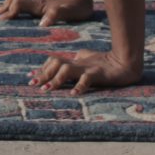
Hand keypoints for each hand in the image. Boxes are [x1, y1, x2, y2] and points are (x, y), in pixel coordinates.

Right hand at [0, 0, 92, 25]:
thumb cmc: (76, 8)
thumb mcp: (68, 13)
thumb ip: (55, 16)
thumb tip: (43, 24)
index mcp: (40, 5)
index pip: (18, 4)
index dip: (9, 12)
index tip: (1, 21)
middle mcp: (36, 0)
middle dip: (4, 5)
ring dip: (7, 3)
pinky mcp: (40, 0)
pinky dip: (13, 3)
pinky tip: (12, 9)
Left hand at [28, 49, 143, 93]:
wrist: (125, 62)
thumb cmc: (104, 62)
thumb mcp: (85, 61)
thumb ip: (73, 63)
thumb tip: (61, 64)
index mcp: (74, 61)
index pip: (53, 62)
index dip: (41, 69)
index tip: (30, 76)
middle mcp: (78, 64)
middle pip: (56, 64)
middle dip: (44, 74)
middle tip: (33, 84)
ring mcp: (87, 68)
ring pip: (66, 70)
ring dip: (55, 80)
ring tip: (47, 89)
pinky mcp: (98, 74)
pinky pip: (86, 79)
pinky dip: (79, 86)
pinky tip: (73, 94)